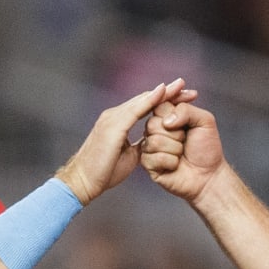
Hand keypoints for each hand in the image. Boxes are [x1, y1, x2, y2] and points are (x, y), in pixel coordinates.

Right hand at [55, 79, 194, 203]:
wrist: (82, 182)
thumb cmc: (102, 173)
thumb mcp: (127, 157)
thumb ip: (139, 146)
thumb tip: (150, 144)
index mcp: (117, 122)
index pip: (143, 106)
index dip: (163, 100)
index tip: (182, 97)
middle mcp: (113, 116)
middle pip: (144, 99)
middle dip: (166, 93)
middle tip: (186, 86)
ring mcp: (111, 119)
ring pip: (141, 101)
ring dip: (162, 93)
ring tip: (180, 86)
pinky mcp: (112, 126)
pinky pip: (135, 110)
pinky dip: (150, 101)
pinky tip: (163, 94)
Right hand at [142, 99, 225, 203]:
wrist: (209, 174)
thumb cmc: (207, 148)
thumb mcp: (205, 120)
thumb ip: (186, 110)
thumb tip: (166, 121)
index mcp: (166, 117)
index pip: (158, 105)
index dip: (170, 112)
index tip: (185, 121)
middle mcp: (155, 131)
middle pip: (152, 124)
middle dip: (176, 134)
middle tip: (184, 140)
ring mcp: (150, 147)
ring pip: (153, 142)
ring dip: (174, 149)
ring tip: (181, 153)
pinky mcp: (148, 164)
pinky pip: (153, 158)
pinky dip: (170, 162)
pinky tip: (175, 164)